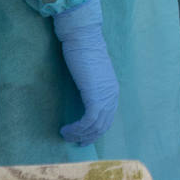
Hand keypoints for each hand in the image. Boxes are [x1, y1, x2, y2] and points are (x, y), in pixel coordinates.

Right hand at [53, 0, 117, 145]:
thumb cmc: (83, 51)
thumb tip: (85, 96)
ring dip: (79, 134)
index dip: (97, 130)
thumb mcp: (90, 73)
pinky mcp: (95, 96)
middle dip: (89, 136)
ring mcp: (106, 95)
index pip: (108, 117)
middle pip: (103, 124)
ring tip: (66, 135)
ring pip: (95, 125)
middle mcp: (113, 94)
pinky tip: (66, 129)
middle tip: (76, 142)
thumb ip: (92, 85)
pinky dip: (77, 129)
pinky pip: (88, 121)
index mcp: (112, 89)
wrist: (83, 37)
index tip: (84, 137)